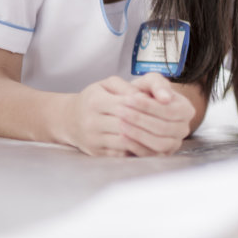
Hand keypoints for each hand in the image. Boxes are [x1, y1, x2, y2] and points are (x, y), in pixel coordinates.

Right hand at [65, 74, 193, 156]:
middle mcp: (92, 121)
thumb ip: (128, 87)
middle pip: (126, 124)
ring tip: (164, 133)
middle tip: (169, 122)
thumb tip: (145, 95)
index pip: (126, 105)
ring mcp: (93, 139)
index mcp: (95, 101)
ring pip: (124, 141)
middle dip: (148, 123)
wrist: (69, 119)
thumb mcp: (108, 84)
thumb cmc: (94, 98)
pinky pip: (120, 153)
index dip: (146, 106)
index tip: (163, 105)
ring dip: (146, 138)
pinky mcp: (96, 153)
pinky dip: (137, 149)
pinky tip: (151, 144)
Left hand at [122, 73, 196, 154]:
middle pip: (164, 128)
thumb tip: (166, 98)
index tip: (128, 99)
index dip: (148, 106)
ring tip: (120, 123)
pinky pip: (150, 155)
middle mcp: (184, 129)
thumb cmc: (146, 93)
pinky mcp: (162, 156)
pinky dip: (135, 146)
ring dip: (138, 134)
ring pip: (159, 143)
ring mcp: (174, 144)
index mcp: (186, 110)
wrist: (139, 108)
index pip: (169, 111)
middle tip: (120, 111)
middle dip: (140, 119)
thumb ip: (159, 84)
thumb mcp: (152, 82)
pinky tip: (122, 136)